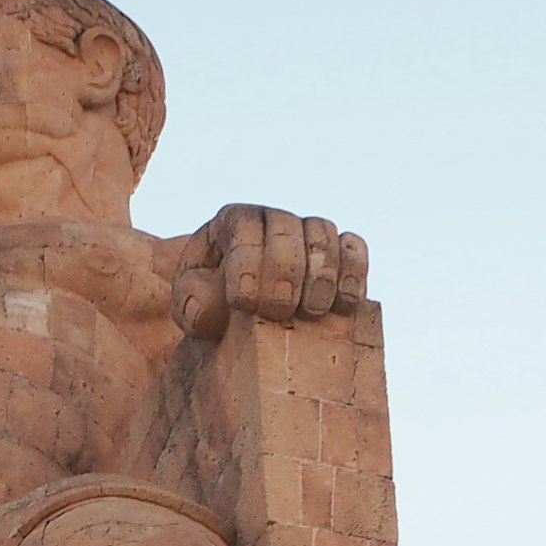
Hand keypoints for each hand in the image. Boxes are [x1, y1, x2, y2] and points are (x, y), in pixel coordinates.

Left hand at [172, 205, 369, 337]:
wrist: (240, 324)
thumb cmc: (211, 312)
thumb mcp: (190, 309)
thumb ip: (192, 304)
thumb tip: (222, 305)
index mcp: (232, 224)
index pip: (244, 228)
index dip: (247, 262)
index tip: (245, 303)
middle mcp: (274, 221)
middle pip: (287, 230)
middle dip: (285, 271)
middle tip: (280, 311)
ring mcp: (309, 234)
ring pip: (324, 235)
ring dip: (322, 274)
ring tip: (312, 311)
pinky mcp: (341, 254)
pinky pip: (355, 249)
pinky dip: (354, 272)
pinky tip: (345, 302)